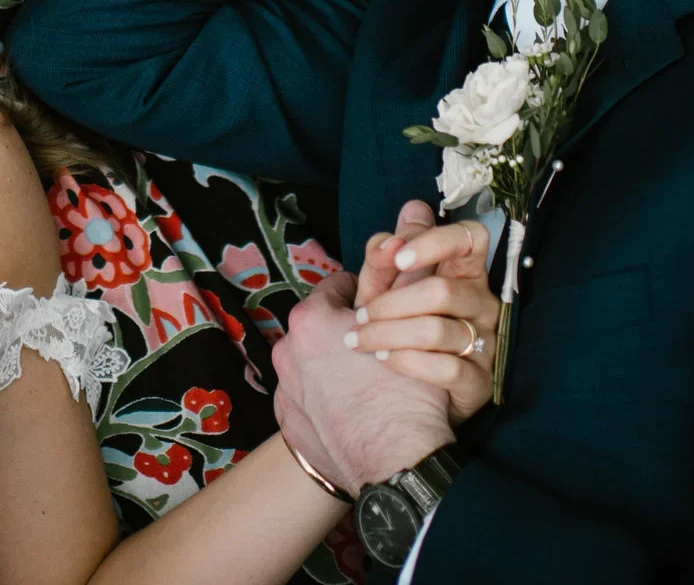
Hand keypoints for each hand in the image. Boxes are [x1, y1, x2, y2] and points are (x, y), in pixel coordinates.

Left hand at [272, 270, 453, 496]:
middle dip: (347, 331)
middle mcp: (288, 348)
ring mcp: (284, 387)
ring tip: (366, 384)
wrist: (394, 463)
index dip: (368, 297)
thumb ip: (402, 275)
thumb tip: (405, 230)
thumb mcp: (410, 322)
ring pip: (312, 362)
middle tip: (379, 349)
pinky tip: (351, 410)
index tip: (386, 312)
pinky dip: (324, 398)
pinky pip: (305, 397)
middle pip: (322, 326)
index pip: (340, 287)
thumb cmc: (405, 392)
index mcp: (312, 318)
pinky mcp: (286, 421)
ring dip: (333, 364)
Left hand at [352, 205, 495, 423]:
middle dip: (391, 302)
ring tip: (358, 341)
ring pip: (439, 329)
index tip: (398, 258)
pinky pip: (448, 369)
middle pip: (442, 290)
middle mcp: (482, 306)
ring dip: (389, 333)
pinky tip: (382, 360)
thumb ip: (391, 256)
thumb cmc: (391, 338)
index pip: (471, 238)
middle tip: (356, 318)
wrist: (400, 416)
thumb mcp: (385, 295)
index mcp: (464, 274)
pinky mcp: (481, 384)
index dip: (435, 242)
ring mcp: (486, 346)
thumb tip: (413, 207)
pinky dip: (408, 362)